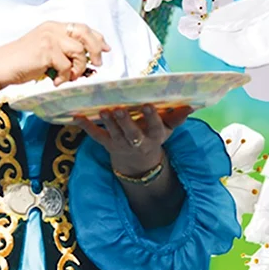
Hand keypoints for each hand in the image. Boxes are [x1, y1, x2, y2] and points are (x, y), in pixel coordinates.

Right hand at [0, 21, 110, 86]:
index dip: (97, 37)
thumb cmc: (21, 62)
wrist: (0, 66)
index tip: (106, 48)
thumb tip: (88, 58)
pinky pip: (67, 66)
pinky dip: (65, 77)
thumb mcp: (45, 49)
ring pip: (79, 52)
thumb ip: (63, 48)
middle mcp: (52, 29)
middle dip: (96, 49)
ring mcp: (50, 38)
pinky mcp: (46, 50)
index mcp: (53, 26)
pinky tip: (55, 81)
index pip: (82, 27)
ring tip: (68, 77)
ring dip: (77, 68)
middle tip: (98, 64)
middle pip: (85, 34)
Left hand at [76, 104, 193, 176]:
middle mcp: (137, 142)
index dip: (151, 117)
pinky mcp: (107, 144)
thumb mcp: (168, 131)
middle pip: (131, 134)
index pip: (154, 127)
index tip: (148, 105)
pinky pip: (96, 136)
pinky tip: (77, 116)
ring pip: (114, 134)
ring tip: (103, 111)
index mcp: (154, 137)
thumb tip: (192, 104)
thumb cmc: (154, 139)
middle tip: (119, 110)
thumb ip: (177, 118)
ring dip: (108, 123)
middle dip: (125, 122)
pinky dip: (86, 126)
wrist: (139, 165)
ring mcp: (120, 144)